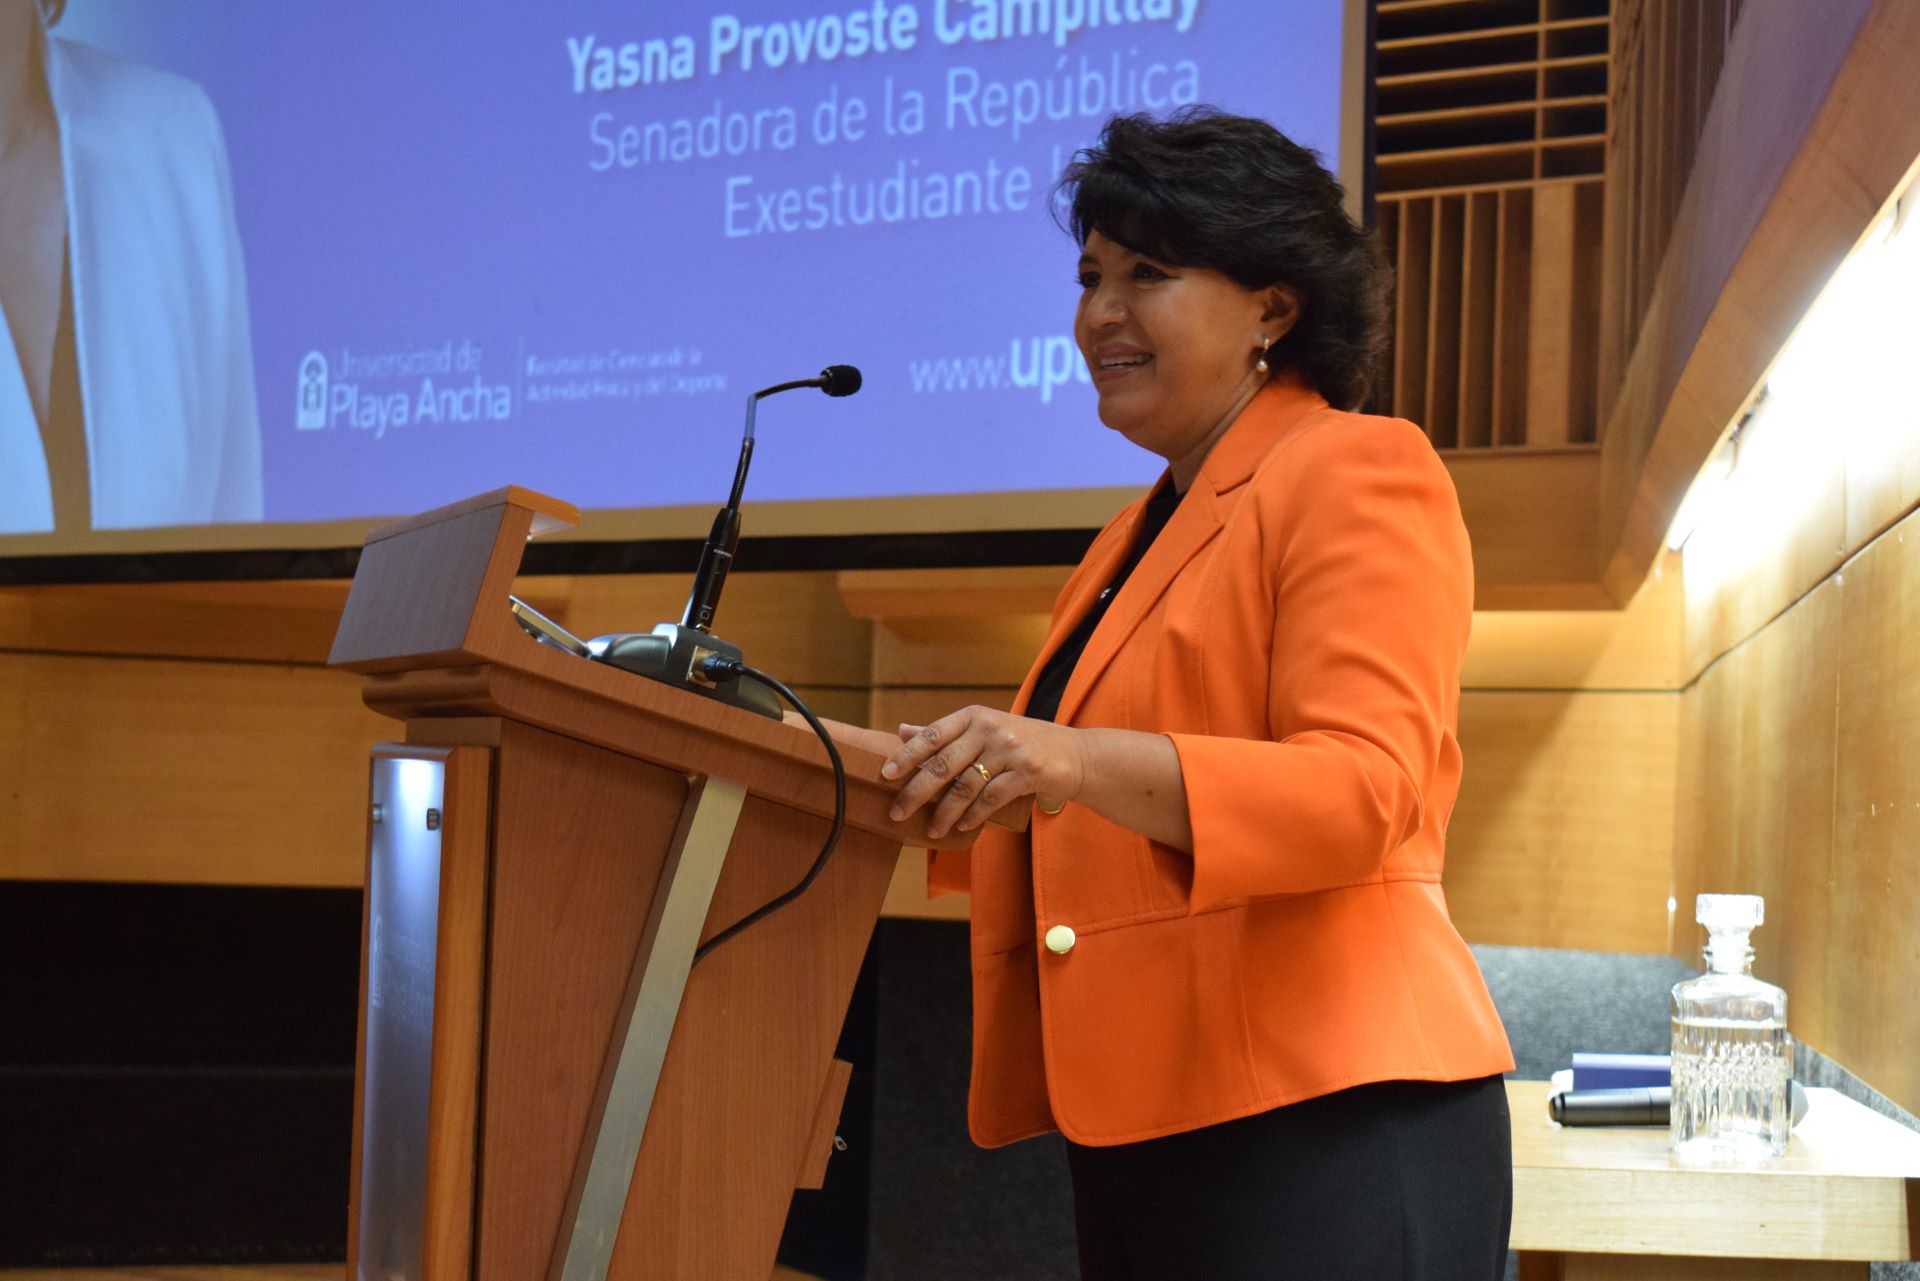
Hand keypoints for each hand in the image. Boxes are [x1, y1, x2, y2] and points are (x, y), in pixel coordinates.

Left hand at [881, 705, 1086, 838]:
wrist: (1075, 754)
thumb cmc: (1023, 743)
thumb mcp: (984, 730)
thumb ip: (945, 733)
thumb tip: (902, 731)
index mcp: (974, 716)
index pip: (932, 735)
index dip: (906, 755)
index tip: (886, 774)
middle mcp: (990, 729)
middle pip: (943, 764)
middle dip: (915, 792)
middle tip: (896, 811)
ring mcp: (1010, 750)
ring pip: (965, 786)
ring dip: (944, 813)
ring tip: (931, 830)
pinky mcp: (1027, 772)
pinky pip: (990, 798)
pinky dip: (973, 816)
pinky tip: (963, 827)